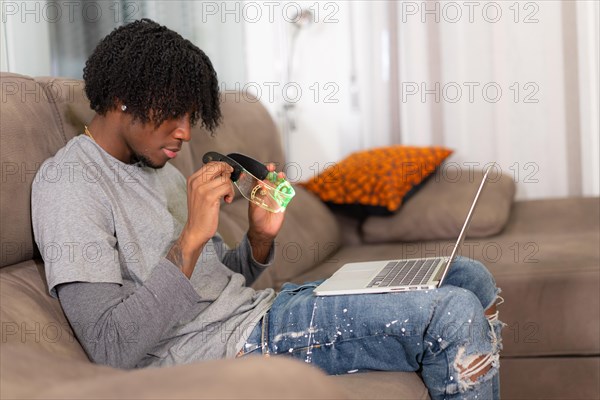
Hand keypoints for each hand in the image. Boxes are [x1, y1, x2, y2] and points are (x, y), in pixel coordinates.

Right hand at [169, 162, 233, 276]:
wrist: (196, 229)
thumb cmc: (201, 212)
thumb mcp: (200, 193)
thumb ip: (208, 181)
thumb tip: (224, 170)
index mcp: (193, 179)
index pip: (210, 164)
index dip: (222, 166)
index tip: (228, 173)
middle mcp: (195, 182)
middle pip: (217, 167)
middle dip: (228, 173)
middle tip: (230, 183)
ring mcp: (202, 189)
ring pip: (224, 178)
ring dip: (230, 187)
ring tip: (227, 196)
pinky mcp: (209, 197)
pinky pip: (226, 187)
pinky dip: (230, 193)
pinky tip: (227, 200)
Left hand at [247, 163, 285, 261]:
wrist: (264, 231)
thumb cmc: (256, 218)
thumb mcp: (254, 205)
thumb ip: (258, 194)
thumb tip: (260, 182)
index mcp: (257, 192)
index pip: (259, 178)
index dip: (260, 172)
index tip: (262, 168)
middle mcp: (267, 192)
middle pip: (270, 179)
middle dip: (271, 172)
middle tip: (271, 168)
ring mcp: (275, 196)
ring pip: (279, 184)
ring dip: (280, 178)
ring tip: (281, 175)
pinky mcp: (283, 202)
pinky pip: (286, 192)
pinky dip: (287, 187)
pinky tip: (287, 184)